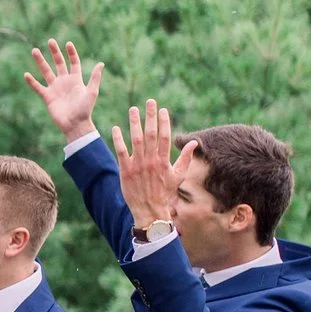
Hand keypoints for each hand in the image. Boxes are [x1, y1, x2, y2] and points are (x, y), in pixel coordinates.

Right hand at [24, 40, 102, 140]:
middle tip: (50, 41)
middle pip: (58, 63)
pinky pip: (38, 87)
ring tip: (34, 51)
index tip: (68, 43)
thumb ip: (95, 78)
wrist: (75, 125)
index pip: (73, 63)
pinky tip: (26, 74)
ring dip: (40, 62)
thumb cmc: (85, 110)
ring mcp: (55, 89)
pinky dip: (32, 82)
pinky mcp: (47, 97)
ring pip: (46, 72)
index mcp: (76, 80)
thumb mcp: (92, 92)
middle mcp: (64, 82)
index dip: (71, 53)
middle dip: (54, 52)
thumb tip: (101, 63)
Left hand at [109, 99, 194, 229]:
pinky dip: (118, 139)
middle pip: (151, 134)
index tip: (162, 109)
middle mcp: (151, 161)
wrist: (149, 210)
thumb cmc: (165, 193)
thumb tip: (194, 142)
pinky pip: (121, 151)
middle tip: (150, 101)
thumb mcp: (178, 176)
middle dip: (150, 116)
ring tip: (133, 109)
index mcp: (163, 161)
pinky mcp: (125, 170)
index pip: (164, 136)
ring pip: (136, 140)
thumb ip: (185, 158)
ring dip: (134, 123)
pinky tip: (116, 128)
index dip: (163, 122)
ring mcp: (138, 165)